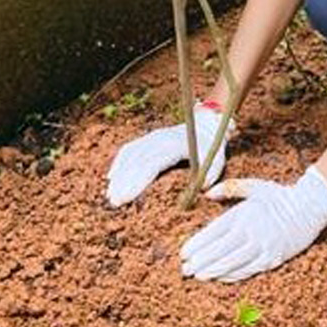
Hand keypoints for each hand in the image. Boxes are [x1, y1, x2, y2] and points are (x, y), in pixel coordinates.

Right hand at [106, 103, 231, 206]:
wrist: (207, 125)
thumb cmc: (211, 149)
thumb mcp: (216, 162)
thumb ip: (211, 177)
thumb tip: (204, 192)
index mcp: (176, 146)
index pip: (152, 164)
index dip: (138, 181)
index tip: (126, 197)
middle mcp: (161, 139)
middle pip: (137, 160)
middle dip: (124, 181)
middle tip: (114, 202)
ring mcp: (154, 136)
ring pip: (131, 154)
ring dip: (119, 173)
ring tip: (110, 195)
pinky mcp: (149, 137)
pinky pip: (131, 148)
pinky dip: (120, 161)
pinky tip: (112, 177)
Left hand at [180, 166, 326, 281]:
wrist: (310, 207)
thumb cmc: (279, 195)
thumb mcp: (254, 186)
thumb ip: (229, 188)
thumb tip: (207, 194)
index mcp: (245, 213)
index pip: (215, 232)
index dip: (197, 244)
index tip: (183, 253)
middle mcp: (252, 230)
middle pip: (220, 250)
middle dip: (200, 261)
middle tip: (185, 270)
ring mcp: (263, 246)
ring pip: (233, 263)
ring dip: (213, 271)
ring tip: (198, 276)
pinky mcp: (273, 258)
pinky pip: (248, 270)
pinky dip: (233, 275)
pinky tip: (221, 278)